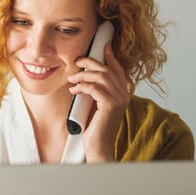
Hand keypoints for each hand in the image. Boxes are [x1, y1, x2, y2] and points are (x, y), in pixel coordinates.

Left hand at [67, 43, 129, 162]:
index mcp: (122, 94)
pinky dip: (82, 86)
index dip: (110, 57)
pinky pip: (94, 88)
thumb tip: (85, 76)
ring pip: (101, 76)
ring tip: (71, 79)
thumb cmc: (94, 127)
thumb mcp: (96, 105)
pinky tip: (73, 91)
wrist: (98, 148)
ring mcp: (119, 100)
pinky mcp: (110, 106)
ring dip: (83, 75)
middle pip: (108, 69)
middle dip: (91, 62)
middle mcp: (124, 95)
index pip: (118, 70)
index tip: (102, 47)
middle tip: (77, 61)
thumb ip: (96, 91)